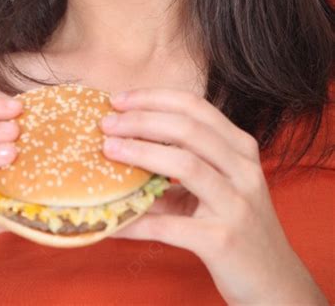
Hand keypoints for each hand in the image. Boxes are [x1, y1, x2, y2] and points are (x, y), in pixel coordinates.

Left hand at [100, 88, 327, 305]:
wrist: (276, 283)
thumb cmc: (238, 225)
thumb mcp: (217, 186)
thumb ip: (179, 165)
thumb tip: (122, 146)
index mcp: (241, 148)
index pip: (195, 107)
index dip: (153, 98)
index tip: (119, 100)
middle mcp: (243, 170)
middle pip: (187, 129)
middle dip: (141, 120)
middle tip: (106, 124)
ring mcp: (236, 204)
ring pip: (184, 164)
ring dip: (140, 152)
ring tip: (109, 149)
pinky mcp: (223, 240)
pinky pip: (170, 226)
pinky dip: (138, 221)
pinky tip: (114, 220)